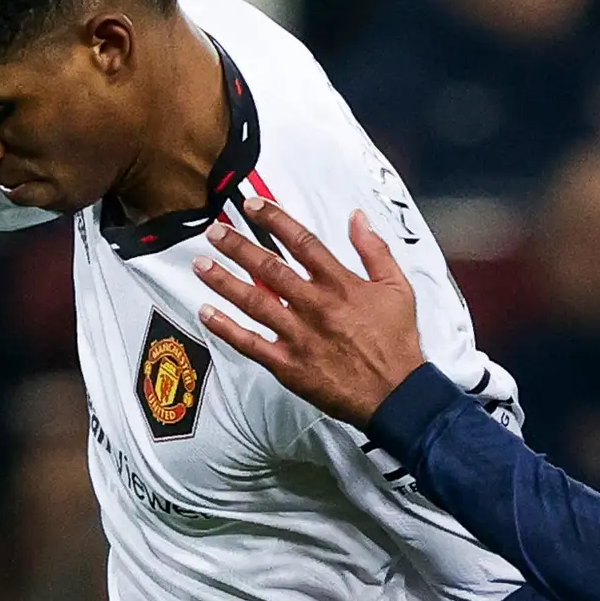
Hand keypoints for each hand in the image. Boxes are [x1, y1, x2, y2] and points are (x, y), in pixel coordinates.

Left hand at [193, 200, 428, 427]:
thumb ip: (375, 250)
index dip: (275, 219)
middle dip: (238, 246)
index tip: (252, 205)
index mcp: (340, 284)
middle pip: (269, 268)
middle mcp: (315, 306)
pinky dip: (227, 329)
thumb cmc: (397, 342)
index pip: (302, 242)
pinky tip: (206, 313)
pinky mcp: (289, 365)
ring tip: (201, 264)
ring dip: (224, 281)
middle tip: (214, 231)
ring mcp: (299, 336)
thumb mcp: (398, 288)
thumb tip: (357, 217)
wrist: (397, 395)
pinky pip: (251, 344)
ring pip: (254, 302)